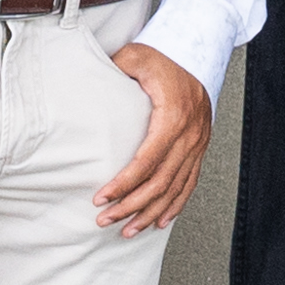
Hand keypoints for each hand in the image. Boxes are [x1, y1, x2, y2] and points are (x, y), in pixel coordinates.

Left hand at [95, 44, 211, 235]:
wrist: (196, 53)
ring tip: (127, 230)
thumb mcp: (134, 56)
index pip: (148, 159)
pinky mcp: (199, 148)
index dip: (124, 183)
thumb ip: (113, 70)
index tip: (101, 197)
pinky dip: (175, 205)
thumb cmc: (162, 57)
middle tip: (105, 219)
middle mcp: (190, 134)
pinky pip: (190, 183)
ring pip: (176, 188)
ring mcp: (198, 143)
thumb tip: (84, 85)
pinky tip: (160, 221)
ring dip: (151, 212)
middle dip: (132, 205)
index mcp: (173, 115)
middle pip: (161, 181)